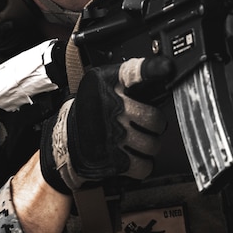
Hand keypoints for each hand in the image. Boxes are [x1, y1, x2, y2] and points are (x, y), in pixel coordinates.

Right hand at [40, 56, 173, 192]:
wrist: (65, 138)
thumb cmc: (93, 109)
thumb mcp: (104, 83)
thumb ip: (132, 77)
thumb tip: (166, 74)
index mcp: (108, 84)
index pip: (133, 73)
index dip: (152, 69)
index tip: (167, 67)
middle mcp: (109, 108)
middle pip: (155, 119)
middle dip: (157, 126)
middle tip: (148, 125)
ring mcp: (110, 134)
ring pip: (152, 144)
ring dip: (151, 145)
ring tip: (140, 141)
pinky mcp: (111, 159)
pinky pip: (144, 166)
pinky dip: (143, 165)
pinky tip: (134, 157)